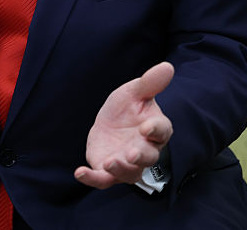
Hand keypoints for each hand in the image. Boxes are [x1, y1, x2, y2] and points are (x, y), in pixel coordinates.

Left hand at [74, 61, 174, 188]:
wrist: (110, 122)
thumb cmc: (128, 108)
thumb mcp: (134, 91)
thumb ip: (150, 83)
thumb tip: (167, 66)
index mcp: (155, 129)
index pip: (161, 132)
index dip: (155, 130)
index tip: (146, 127)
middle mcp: (145, 150)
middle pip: (148, 158)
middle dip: (139, 156)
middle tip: (130, 153)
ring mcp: (127, 163)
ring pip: (129, 173)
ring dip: (120, 169)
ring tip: (109, 162)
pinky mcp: (108, 171)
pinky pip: (103, 180)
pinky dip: (92, 179)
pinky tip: (80, 172)